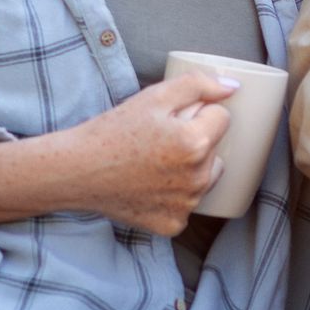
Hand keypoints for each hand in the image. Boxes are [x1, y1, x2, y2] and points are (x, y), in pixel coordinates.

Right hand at [64, 72, 236, 234]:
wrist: (77, 171)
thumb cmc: (113, 131)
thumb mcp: (154, 96)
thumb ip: (198, 85)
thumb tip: (232, 88)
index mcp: (196, 144)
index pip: (222, 117)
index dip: (197, 113)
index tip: (172, 119)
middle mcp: (197, 179)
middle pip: (215, 149)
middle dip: (196, 141)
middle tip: (159, 140)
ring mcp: (186, 206)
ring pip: (204, 177)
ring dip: (189, 168)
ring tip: (154, 162)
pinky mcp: (172, 225)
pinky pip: (187, 202)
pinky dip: (174, 194)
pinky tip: (149, 185)